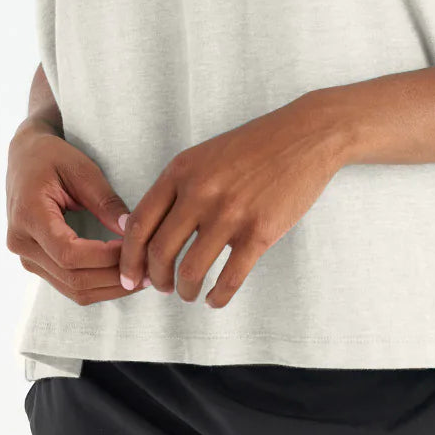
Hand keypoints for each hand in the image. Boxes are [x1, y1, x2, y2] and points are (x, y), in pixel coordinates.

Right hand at [6, 119, 154, 303]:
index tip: (136, 249)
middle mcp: (22, 243)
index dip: (105, 257)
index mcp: (29, 216)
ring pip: (71, 288)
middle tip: (149, 272)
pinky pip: (68, 283)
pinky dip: (97, 284)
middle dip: (113, 278)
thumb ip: (105, 201)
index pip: (68, 252)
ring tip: (141, 278)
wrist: (25, 157)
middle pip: (72, 277)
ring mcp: (26, 256)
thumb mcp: (81, 169)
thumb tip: (131, 230)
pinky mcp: (36, 262)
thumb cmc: (52, 157)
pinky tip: (122, 275)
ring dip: (109, 288)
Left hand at [118, 94, 345, 308]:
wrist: (304, 135)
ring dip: (184, 292)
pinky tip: (214, 298)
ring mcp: (230, 213)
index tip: (129, 275)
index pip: (140, 224)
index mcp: (182, 171)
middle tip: (160, 287)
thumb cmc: (254, 145)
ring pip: (190, 271)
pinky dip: (217, 297)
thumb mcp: (204, 155)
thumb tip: (142, 228)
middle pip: (160, 252)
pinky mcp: (259, 232)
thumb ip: (175, 187)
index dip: (129, 257)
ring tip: (188, 293)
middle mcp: (201, 192)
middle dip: (154, 279)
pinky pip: (229, 279)